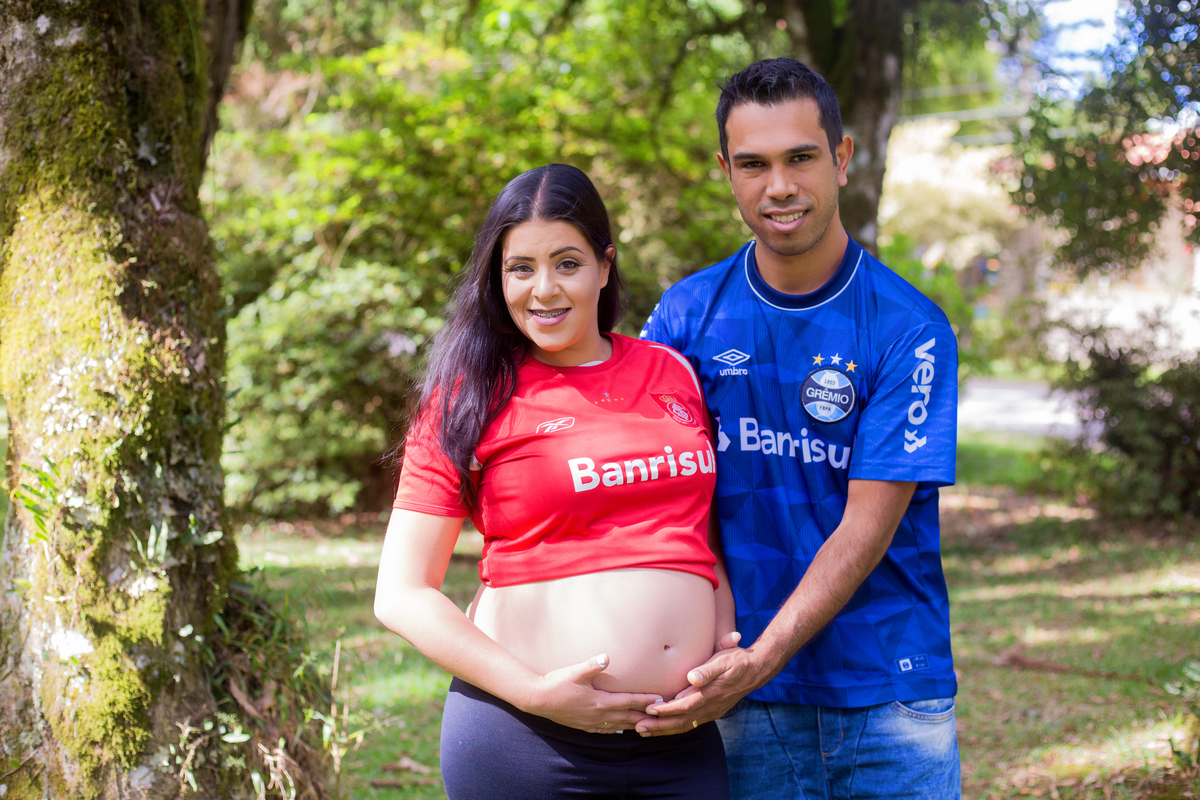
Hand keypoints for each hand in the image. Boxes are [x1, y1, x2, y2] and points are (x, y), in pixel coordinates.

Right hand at [524, 654, 663, 733]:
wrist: (538, 699)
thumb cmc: (556, 683)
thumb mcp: (574, 671)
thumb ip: (592, 665)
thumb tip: (606, 656)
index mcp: (599, 701)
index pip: (628, 701)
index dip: (645, 700)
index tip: (660, 699)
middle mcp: (598, 715)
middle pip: (628, 717)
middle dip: (646, 716)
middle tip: (662, 715)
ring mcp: (591, 723)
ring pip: (619, 726)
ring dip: (634, 724)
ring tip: (648, 724)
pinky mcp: (584, 727)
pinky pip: (606, 731)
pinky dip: (618, 729)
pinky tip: (621, 728)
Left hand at [635, 635, 762, 736]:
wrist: (756, 670)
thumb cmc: (737, 661)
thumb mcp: (724, 659)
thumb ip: (707, 670)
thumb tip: (692, 677)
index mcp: (710, 695)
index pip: (684, 706)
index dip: (666, 710)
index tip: (649, 710)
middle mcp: (710, 708)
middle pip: (681, 722)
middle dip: (658, 726)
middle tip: (638, 727)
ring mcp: (711, 712)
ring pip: (684, 725)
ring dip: (663, 730)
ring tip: (643, 731)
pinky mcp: (711, 712)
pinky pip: (689, 724)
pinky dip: (673, 727)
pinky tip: (662, 728)